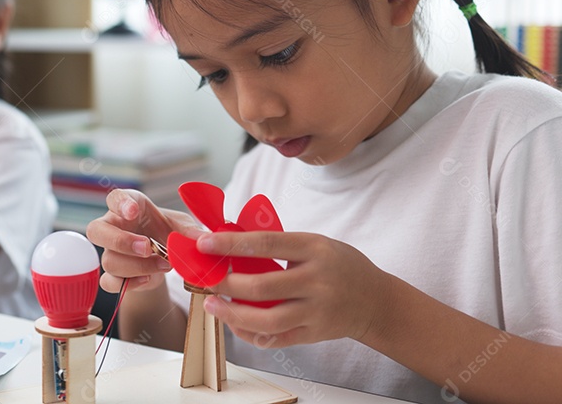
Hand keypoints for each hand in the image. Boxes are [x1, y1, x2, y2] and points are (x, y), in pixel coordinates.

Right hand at [86, 188, 204, 292]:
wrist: (165, 258)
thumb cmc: (169, 232)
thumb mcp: (182, 226)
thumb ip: (189, 231)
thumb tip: (201, 240)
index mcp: (129, 206)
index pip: (114, 198)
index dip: (121, 204)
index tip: (134, 211)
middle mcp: (113, 227)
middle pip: (96, 230)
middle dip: (121, 241)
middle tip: (147, 247)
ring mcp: (110, 252)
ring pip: (108, 261)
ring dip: (138, 266)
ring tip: (164, 264)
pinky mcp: (114, 274)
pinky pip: (109, 282)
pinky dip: (130, 284)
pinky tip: (147, 279)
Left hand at [197, 230, 391, 348]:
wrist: (376, 301)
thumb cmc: (339, 265)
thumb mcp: (315, 243)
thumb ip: (278, 244)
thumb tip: (230, 242)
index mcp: (314, 249)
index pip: (265, 244)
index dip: (230, 244)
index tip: (204, 244)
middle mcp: (317, 281)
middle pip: (263, 286)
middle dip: (226, 284)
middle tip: (205, 280)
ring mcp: (317, 311)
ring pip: (268, 319)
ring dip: (233, 313)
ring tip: (212, 304)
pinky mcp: (314, 334)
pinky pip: (276, 339)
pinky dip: (249, 333)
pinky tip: (233, 322)